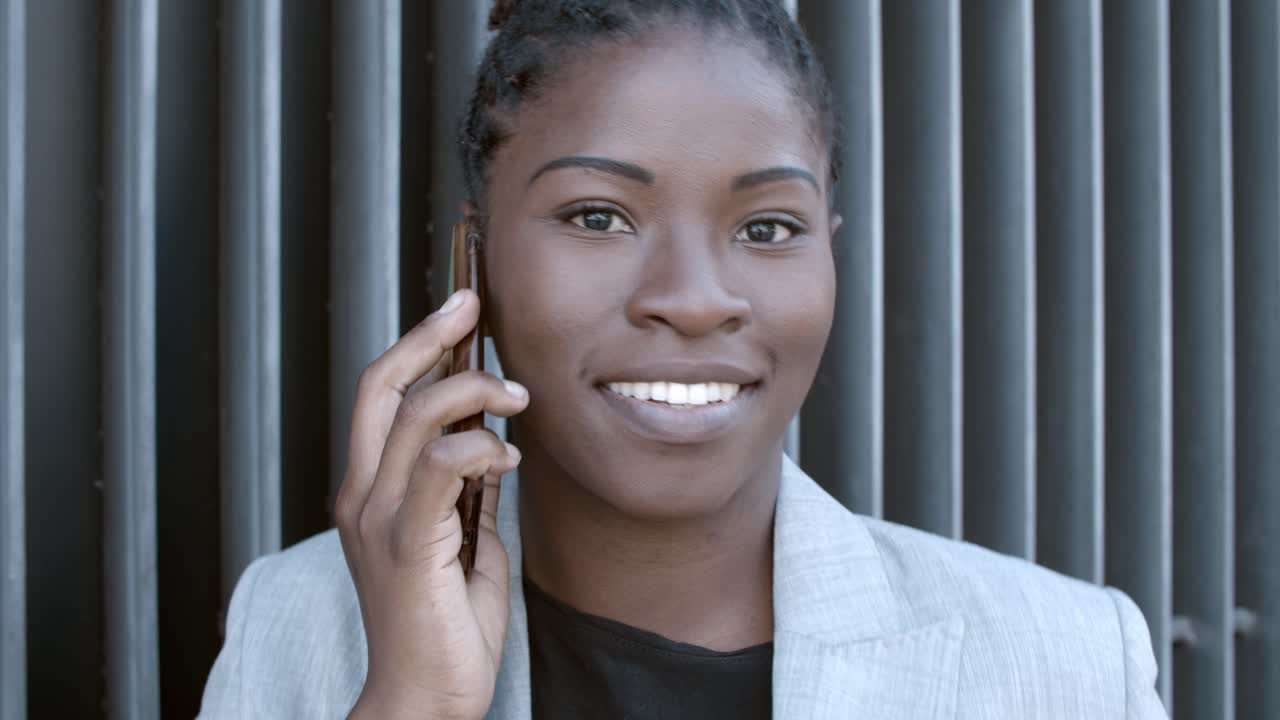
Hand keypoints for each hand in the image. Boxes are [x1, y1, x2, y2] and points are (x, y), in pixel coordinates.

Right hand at [337, 289, 528, 719]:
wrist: (423, 696)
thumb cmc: (443, 625)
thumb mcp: (458, 539)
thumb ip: (461, 491)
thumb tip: (490, 444)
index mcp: (369, 490)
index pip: (380, 394)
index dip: (417, 343)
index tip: (459, 310)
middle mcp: (362, 495)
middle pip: (380, 385)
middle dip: (428, 334)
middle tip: (472, 305)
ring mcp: (378, 518)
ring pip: (415, 416)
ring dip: (475, 393)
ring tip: (517, 401)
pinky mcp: (405, 544)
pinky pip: (439, 468)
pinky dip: (480, 448)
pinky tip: (509, 460)